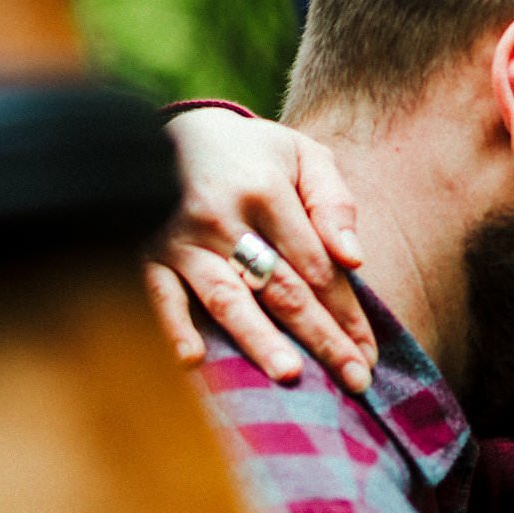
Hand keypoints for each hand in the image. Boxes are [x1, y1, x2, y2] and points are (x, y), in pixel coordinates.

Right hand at [148, 108, 377, 391]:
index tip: (368, 355)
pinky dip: (173, 327)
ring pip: (228, 299)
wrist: (163, 130)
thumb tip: (355, 260)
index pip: (316, 266)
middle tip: (355, 381)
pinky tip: (192, 362)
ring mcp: (182, 239)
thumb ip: (333, 202)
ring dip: (259, 340)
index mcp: (267, 191)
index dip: (346, 313)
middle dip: (321, 339)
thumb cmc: (249, 153)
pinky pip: (159, 296)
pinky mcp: (144, 254)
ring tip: (290, 376)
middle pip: (282, 289)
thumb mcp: (301, 156)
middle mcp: (224, 217)